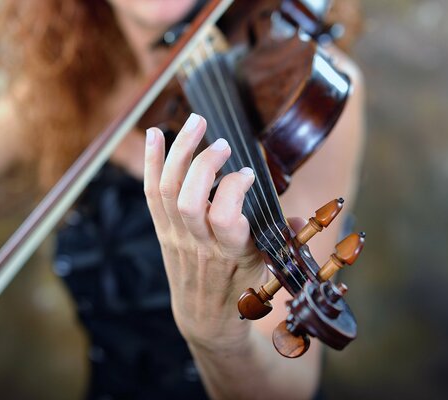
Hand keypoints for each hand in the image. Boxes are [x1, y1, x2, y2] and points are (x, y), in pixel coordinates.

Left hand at [144, 113, 265, 350]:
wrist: (204, 316)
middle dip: (203, 163)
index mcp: (231, 253)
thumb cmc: (240, 289)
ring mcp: (176, 236)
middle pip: (189, 200)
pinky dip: (151, 161)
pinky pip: (151, 193)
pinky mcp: (161, 230)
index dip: (235, 188)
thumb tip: (296, 214)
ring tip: (196, 122)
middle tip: (222, 143)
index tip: (249, 173)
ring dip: (180, 151)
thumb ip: (281, 238)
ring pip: (168, 190)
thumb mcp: (267, 268)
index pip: (225, 217)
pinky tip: (154, 133)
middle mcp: (199, 243)